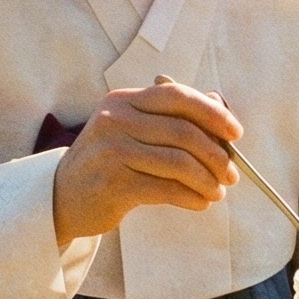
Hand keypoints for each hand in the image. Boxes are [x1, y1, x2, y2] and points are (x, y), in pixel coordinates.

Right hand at [52, 82, 242, 245]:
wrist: (62, 196)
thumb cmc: (109, 162)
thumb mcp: (133, 131)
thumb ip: (172, 117)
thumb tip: (219, 104)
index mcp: (124, 101)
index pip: (177, 96)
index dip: (213, 112)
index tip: (236, 133)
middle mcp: (115, 120)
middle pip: (184, 132)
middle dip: (217, 154)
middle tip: (232, 173)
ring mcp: (112, 151)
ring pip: (179, 162)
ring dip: (208, 180)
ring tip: (218, 191)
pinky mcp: (113, 184)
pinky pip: (167, 189)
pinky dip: (192, 197)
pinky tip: (201, 202)